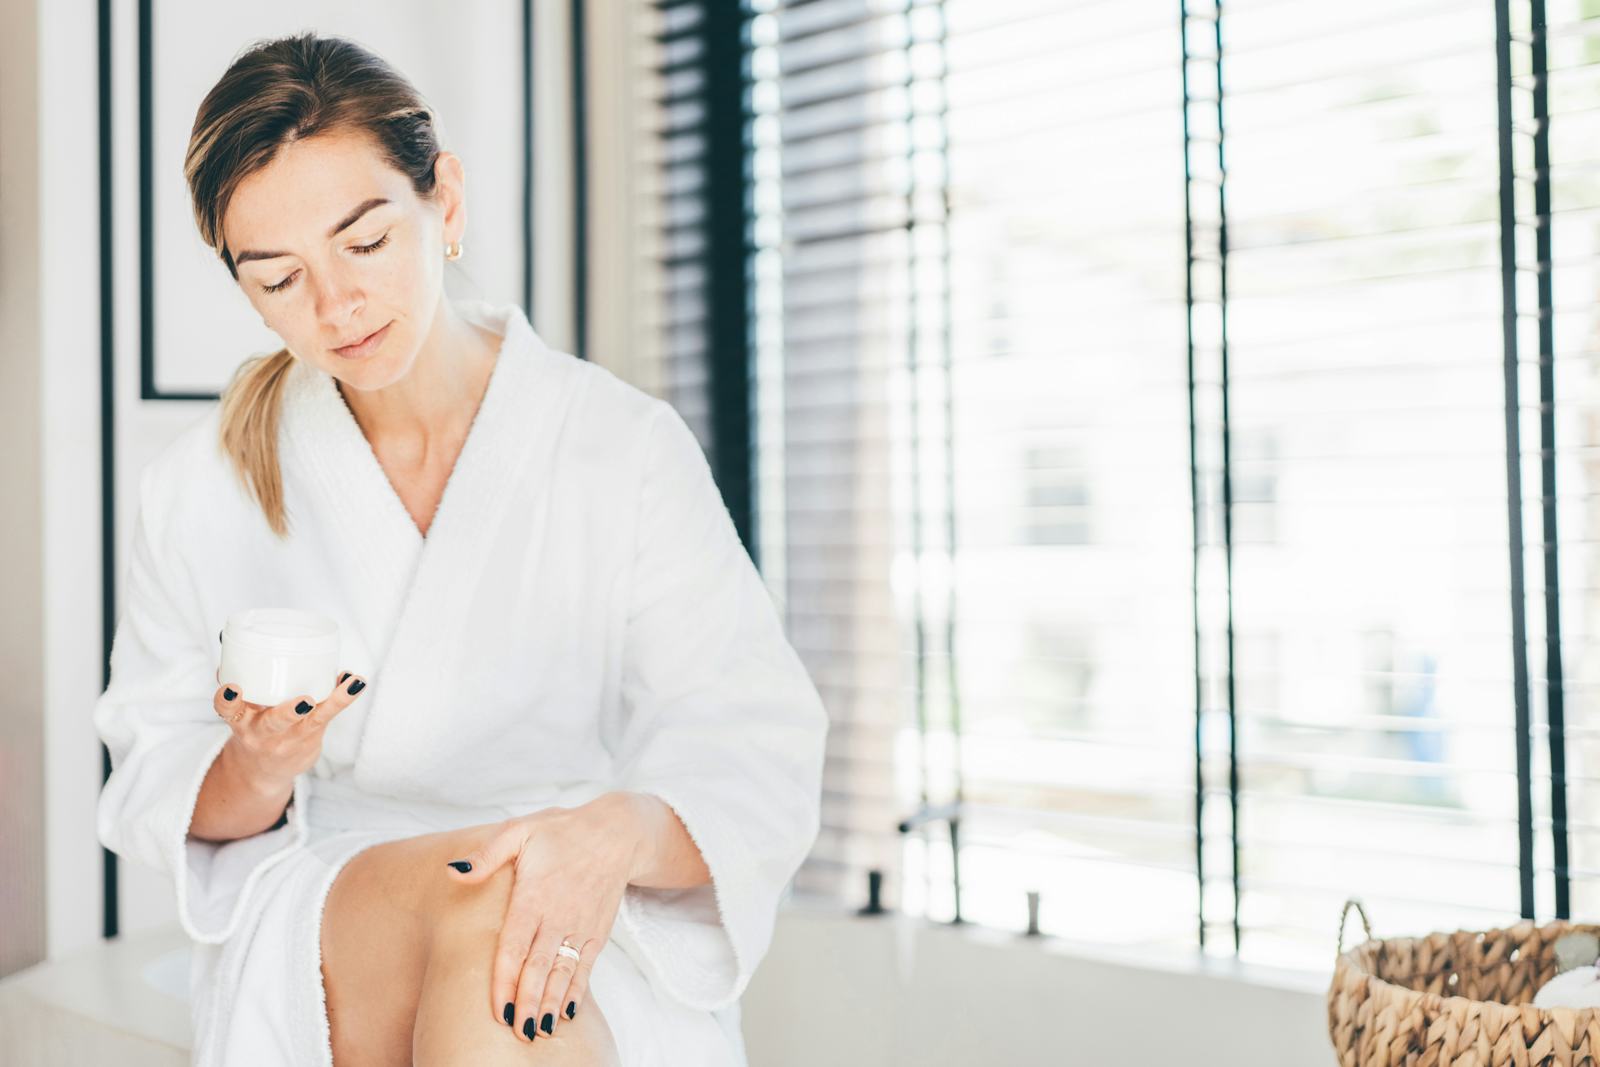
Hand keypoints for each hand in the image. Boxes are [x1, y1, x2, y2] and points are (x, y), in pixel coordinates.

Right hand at [211, 668, 366, 784]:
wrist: (262, 773)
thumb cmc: (253, 730)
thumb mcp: (239, 712)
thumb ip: (240, 684)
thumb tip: (233, 646)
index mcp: (241, 722)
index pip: (228, 711)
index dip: (227, 700)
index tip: (232, 688)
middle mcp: (264, 732)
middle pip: (275, 722)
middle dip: (290, 712)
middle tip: (306, 700)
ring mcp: (290, 738)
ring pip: (314, 720)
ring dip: (334, 700)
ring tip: (351, 683)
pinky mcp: (311, 738)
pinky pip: (329, 716)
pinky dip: (344, 697)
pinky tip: (356, 682)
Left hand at [444, 797, 637, 1041]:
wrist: (617, 833)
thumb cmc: (562, 832)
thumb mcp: (521, 831)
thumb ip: (487, 855)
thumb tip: (455, 872)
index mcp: (534, 895)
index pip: (515, 946)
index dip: (506, 980)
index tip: (498, 1009)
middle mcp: (558, 916)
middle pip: (539, 967)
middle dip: (527, 1002)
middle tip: (517, 1031)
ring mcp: (580, 927)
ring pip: (563, 973)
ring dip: (550, 1003)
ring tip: (538, 1030)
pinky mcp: (597, 933)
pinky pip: (585, 968)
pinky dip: (576, 992)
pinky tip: (565, 1013)